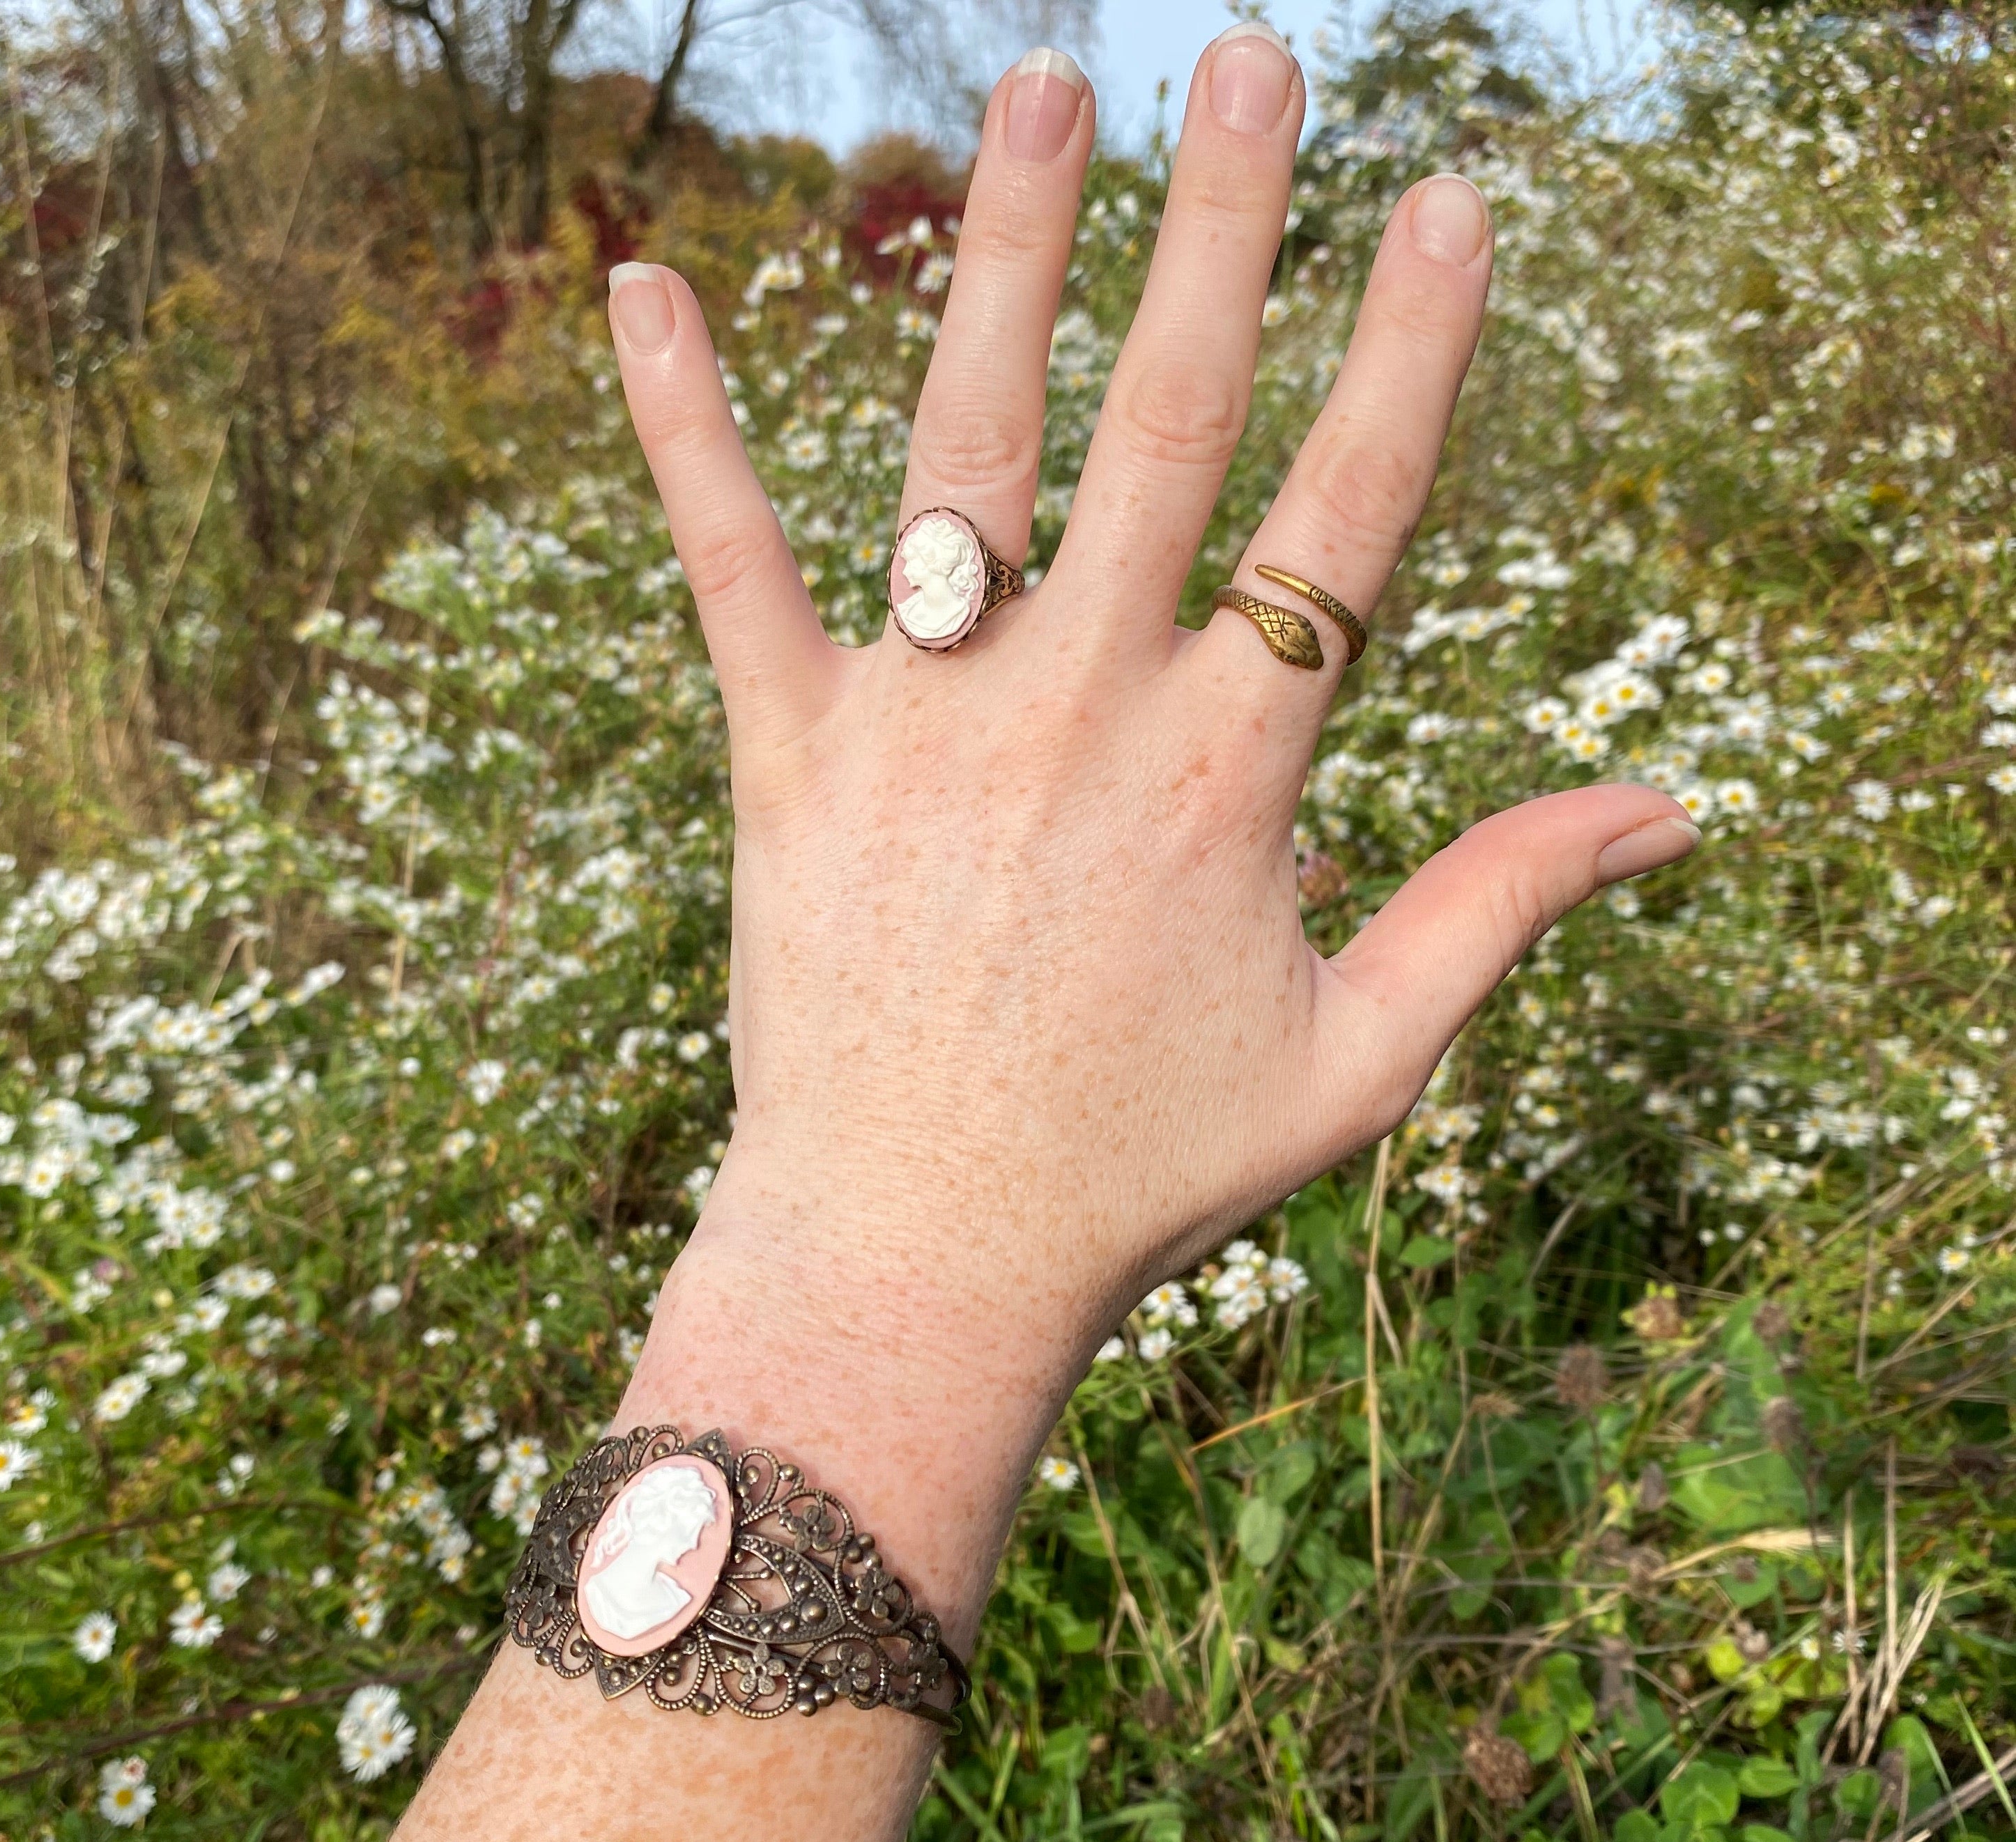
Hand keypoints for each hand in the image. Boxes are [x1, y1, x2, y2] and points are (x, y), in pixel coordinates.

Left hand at [603, 28, 1694, 1609]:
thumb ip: (1506, 906)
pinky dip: (683, 427)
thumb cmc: (1144, 1170)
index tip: (1441, 203)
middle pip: (1172, 423)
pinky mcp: (789, 756)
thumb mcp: (1363, 1055)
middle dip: (1222, 228)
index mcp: (1233, 771)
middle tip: (1249, 60)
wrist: (921, 1255)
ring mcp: (927, 721)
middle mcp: (1082, 708)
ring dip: (1006, 253)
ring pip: (970, 442)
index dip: (1405, 351)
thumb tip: (1670, 811)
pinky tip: (639, 285)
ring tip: (1040, 89)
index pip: (1350, 515)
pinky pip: (732, 564)